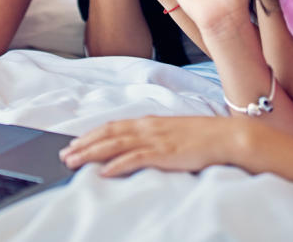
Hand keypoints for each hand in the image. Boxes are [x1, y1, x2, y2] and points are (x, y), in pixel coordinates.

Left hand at [58, 116, 247, 176]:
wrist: (227, 137)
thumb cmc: (204, 137)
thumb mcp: (174, 133)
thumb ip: (155, 138)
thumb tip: (137, 147)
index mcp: (150, 122)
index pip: (113, 126)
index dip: (92, 134)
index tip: (75, 143)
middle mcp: (148, 127)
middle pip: (108, 134)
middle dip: (84, 144)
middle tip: (65, 154)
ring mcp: (156, 139)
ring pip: (115, 144)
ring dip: (92, 153)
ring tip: (74, 161)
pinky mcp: (164, 153)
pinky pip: (136, 158)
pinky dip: (117, 164)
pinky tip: (104, 171)